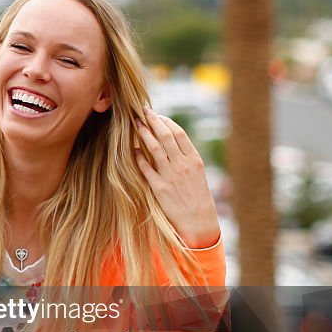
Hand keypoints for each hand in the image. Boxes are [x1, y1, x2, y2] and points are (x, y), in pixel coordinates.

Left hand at [135, 107, 220, 248]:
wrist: (198, 220)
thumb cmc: (197, 195)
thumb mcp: (197, 172)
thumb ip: (185, 156)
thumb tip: (171, 139)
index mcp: (193, 159)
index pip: (178, 133)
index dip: (165, 122)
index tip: (156, 115)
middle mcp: (182, 165)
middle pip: (166, 136)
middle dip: (153, 121)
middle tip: (142, 111)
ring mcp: (170, 176)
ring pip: (155, 149)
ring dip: (144, 134)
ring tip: (135, 125)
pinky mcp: (159, 188)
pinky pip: (146, 168)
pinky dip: (139, 157)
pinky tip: (133, 149)